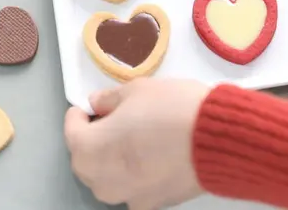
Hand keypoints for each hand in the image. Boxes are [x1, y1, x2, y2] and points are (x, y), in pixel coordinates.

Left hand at [64, 78, 208, 209]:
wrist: (216, 139)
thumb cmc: (170, 108)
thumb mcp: (136, 89)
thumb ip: (109, 99)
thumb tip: (96, 104)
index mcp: (91, 150)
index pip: (71, 133)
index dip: (78, 115)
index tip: (88, 106)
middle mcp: (103, 182)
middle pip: (86, 161)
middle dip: (92, 140)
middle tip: (109, 119)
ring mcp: (128, 198)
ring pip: (107, 179)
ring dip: (110, 159)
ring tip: (131, 137)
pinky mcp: (153, 205)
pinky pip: (132, 189)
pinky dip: (133, 174)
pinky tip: (152, 155)